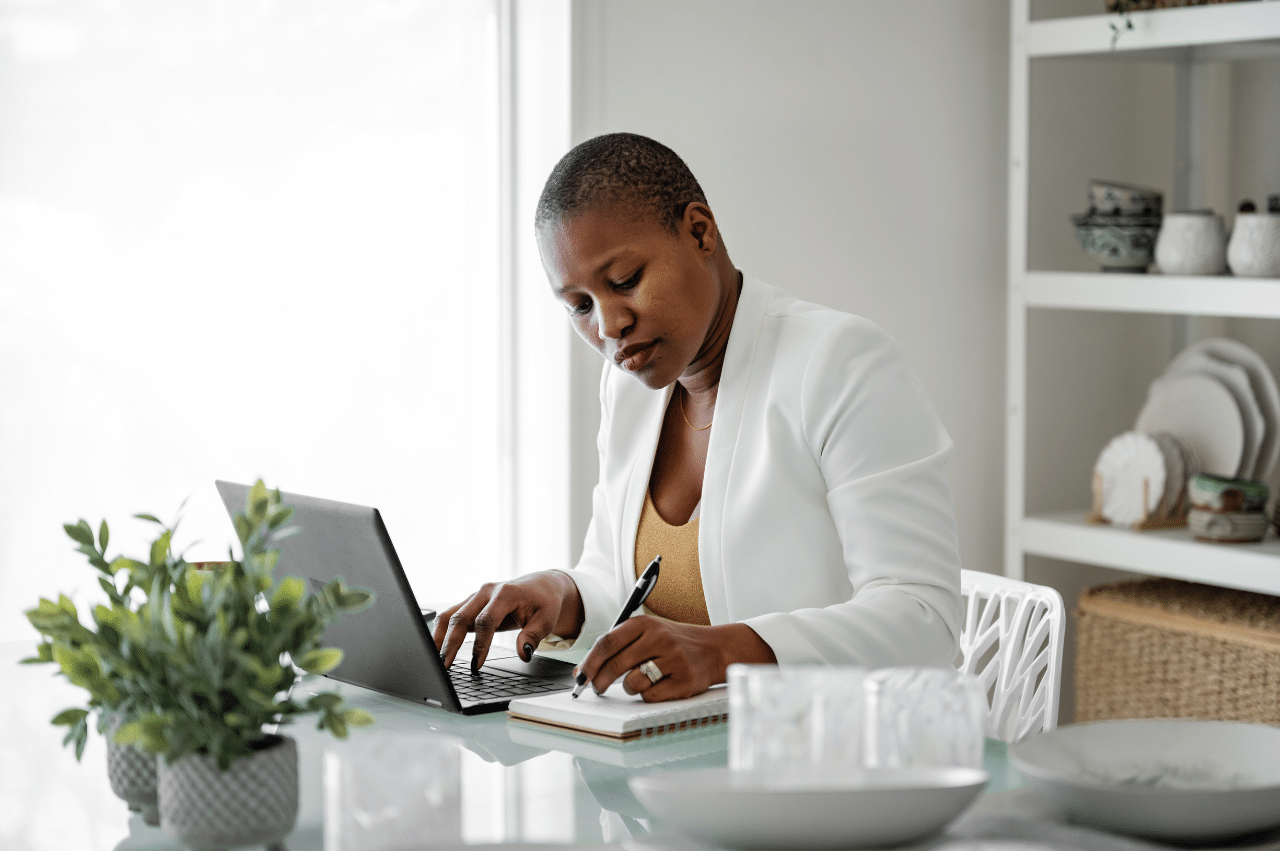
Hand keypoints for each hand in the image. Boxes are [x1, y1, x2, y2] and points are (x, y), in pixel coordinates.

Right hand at [433, 570, 583, 671]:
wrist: (541, 586)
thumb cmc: (544, 602)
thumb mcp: (547, 619)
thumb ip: (534, 636)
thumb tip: (523, 654)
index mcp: (505, 594)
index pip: (486, 621)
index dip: (480, 644)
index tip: (476, 665)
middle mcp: (486, 592)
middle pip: (461, 617)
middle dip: (450, 643)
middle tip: (444, 666)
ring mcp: (476, 596)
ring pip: (450, 615)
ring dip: (440, 637)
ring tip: (434, 659)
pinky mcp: (471, 603)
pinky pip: (451, 616)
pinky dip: (442, 632)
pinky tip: (437, 649)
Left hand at [576, 617, 775, 701]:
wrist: (712, 649)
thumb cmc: (672, 642)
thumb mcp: (646, 633)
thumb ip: (617, 646)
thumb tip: (584, 671)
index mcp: (645, 623)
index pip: (607, 643)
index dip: (590, 662)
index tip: (580, 676)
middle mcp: (659, 638)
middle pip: (616, 664)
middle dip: (600, 681)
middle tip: (596, 688)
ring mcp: (673, 659)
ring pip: (633, 683)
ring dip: (629, 688)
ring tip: (638, 681)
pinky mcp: (684, 680)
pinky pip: (651, 696)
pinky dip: (647, 695)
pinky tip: (657, 685)